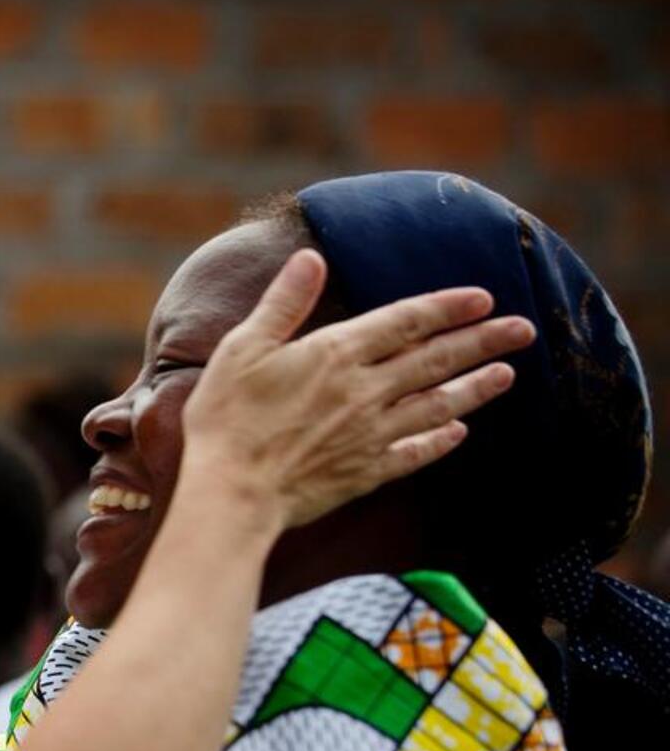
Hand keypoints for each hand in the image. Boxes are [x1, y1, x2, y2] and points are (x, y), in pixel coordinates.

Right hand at [183, 249, 534, 528]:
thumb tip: (311, 258)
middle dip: (483, 341)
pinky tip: (459, 431)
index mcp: (336, 354)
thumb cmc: (226, 417)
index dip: (447, 307)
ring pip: (437, 405)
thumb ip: (284, 303)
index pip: (406, 321)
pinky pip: (416, 452)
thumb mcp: (243, 347)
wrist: (232, 492)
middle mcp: (365, 391)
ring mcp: (371, 434)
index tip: (484, 298)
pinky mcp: (366, 471)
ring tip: (507, 373)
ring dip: (476, 387)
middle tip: (523, 330)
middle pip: (436, 360)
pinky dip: (441, 440)